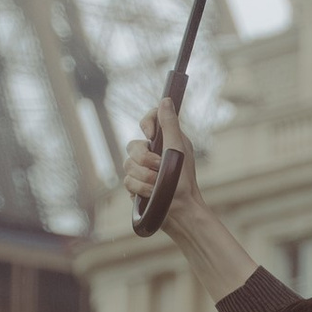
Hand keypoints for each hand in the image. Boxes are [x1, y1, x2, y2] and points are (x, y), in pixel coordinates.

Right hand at [122, 101, 198, 216]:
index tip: (152, 135)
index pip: (149, 121)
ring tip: (158, 186)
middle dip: (144, 159)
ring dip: (144, 177)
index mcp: (166, 141)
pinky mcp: (137, 186)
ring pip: (128, 165)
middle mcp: (154, 153)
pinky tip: (151, 194)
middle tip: (159, 168)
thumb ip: (170, 124)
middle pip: (133, 145)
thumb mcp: (179, 149)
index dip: (147, 124)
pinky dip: (139, 188)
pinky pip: (127, 181)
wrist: (181, 212)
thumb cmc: (184, 181)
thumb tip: (165, 99)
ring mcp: (144, 170)